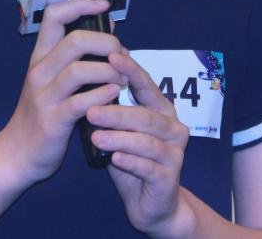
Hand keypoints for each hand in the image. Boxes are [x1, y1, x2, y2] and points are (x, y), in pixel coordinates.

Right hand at [0, 0, 126, 186]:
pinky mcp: (53, 121)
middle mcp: (40, 71)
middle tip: (122, 54)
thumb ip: (78, 55)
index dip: (81, 3)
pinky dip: (103, 96)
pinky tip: (113, 96)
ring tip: (122, 79)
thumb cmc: (43, 113)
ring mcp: (45, 96)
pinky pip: (81, 103)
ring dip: (109, 71)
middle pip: (74, 40)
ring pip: (79, 70)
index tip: (104, 5)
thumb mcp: (54, 79)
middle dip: (106, 42)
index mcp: (41, 56)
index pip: (54, 15)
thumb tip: (108, 26)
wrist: (17, 153)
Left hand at [87, 51, 192, 237]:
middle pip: (145, 116)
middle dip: (117, 112)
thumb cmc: (131, 159)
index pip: (146, 84)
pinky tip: (114, 159)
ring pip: (146, 141)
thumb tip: (86, 77)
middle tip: (91, 110)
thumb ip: (111, 107)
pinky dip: (130, 162)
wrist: (152, 205)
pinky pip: (148, 167)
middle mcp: (173, 128)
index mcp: (162, 109)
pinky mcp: (169, 179)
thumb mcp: (120, 130)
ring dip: (120, 138)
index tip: (111, 56)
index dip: (130, 70)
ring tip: (96, 137)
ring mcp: (174, 154)